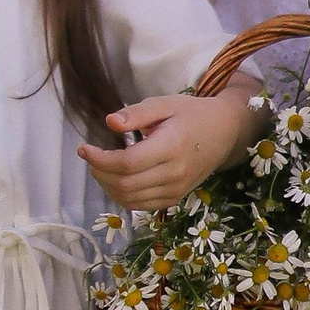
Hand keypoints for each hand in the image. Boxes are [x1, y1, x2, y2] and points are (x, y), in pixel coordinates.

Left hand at [79, 84, 262, 210]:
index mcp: (171, 147)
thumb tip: (110, 122)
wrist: (225, 133)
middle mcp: (174, 173)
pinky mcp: (175, 198)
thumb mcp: (165, 104)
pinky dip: (122, 197)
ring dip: (107, 186)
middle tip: (91, 157)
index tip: (84, 149)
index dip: (100, 159)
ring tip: (101, 168)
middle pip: (125, 184)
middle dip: (99, 172)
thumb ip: (136, 113)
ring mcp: (176, 189)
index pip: (126, 163)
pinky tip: (116, 181)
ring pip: (130, 199)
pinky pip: (142, 206)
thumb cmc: (191, 114)